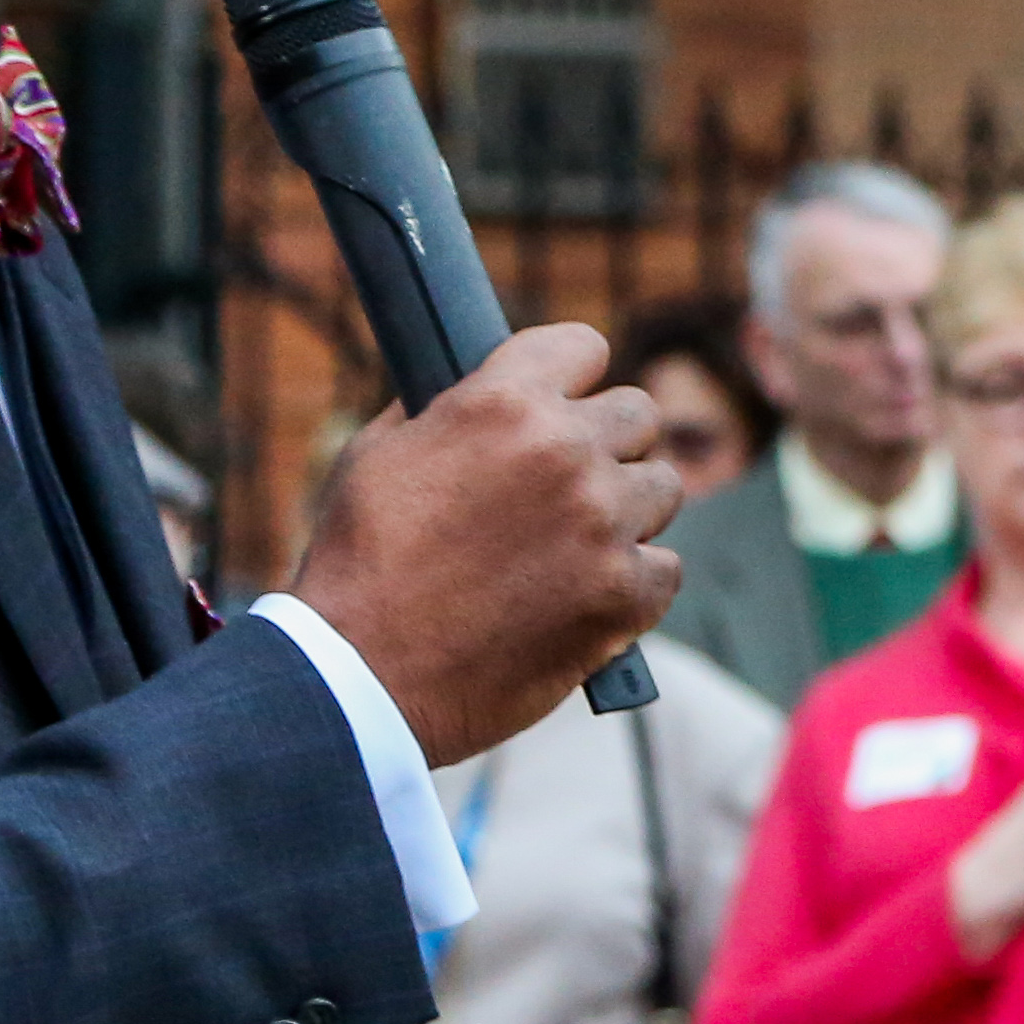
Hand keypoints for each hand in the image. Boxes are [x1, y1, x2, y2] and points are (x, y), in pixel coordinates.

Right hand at [302, 322, 680, 766]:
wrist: (364, 677)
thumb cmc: (358, 566)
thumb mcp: (378, 454)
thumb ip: (443, 409)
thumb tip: (479, 390)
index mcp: (504, 402)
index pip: (583, 347)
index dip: (571, 375)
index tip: (566, 398)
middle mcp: (566, 451)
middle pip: (637, 414)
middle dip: (606, 444)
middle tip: (569, 485)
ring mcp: (603, 523)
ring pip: (661, 488)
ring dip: (628, 512)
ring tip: (579, 545)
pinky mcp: (625, 595)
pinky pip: (666, 569)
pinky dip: (635, 585)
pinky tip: (593, 596)